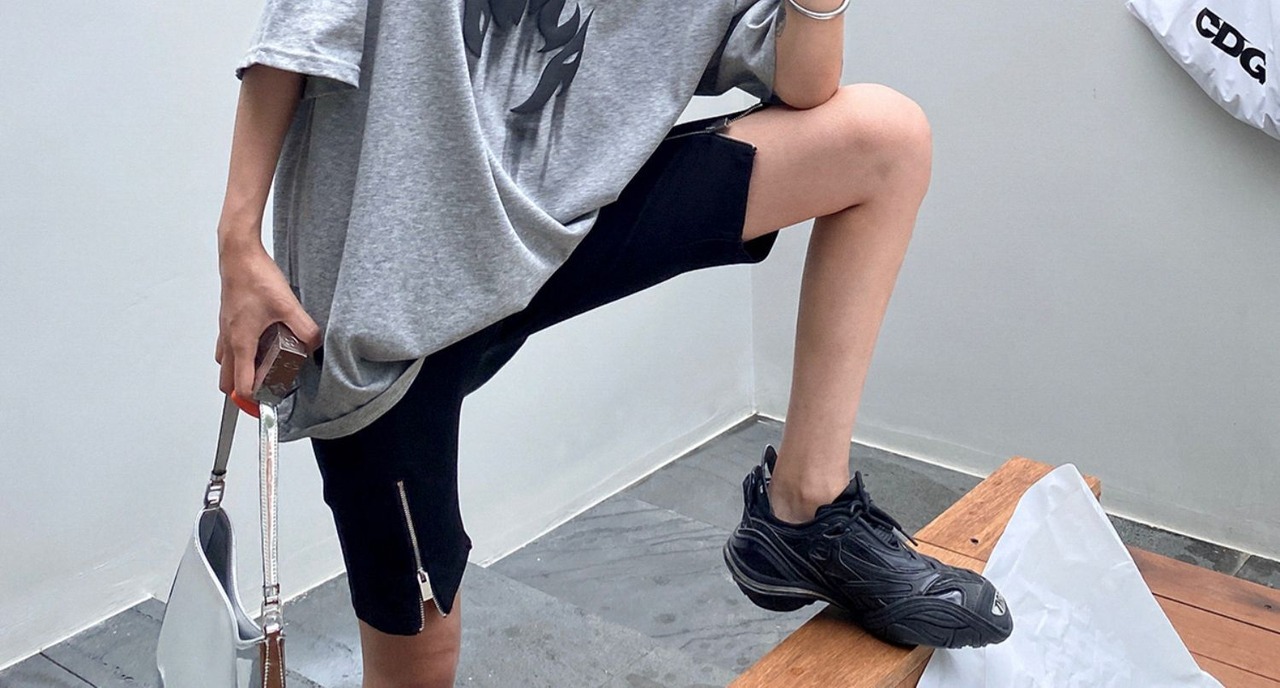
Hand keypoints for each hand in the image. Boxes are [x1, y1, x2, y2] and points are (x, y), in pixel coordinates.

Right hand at [215, 240, 321, 399]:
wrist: (238, 255)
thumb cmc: (254, 277)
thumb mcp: (288, 306)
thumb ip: (305, 329)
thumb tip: (314, 344)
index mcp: (241, 342)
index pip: (241, 386)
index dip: (254, 399)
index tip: (269, 400)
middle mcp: (229, 339)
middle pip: (227, 381)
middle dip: (243, 390)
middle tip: (265, 388)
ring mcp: (225, 329)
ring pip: (225, 363)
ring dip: (239, 371)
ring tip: (262, 368)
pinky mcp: (228, 319)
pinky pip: (227, 346)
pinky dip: (239, 353)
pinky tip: (258, 343)